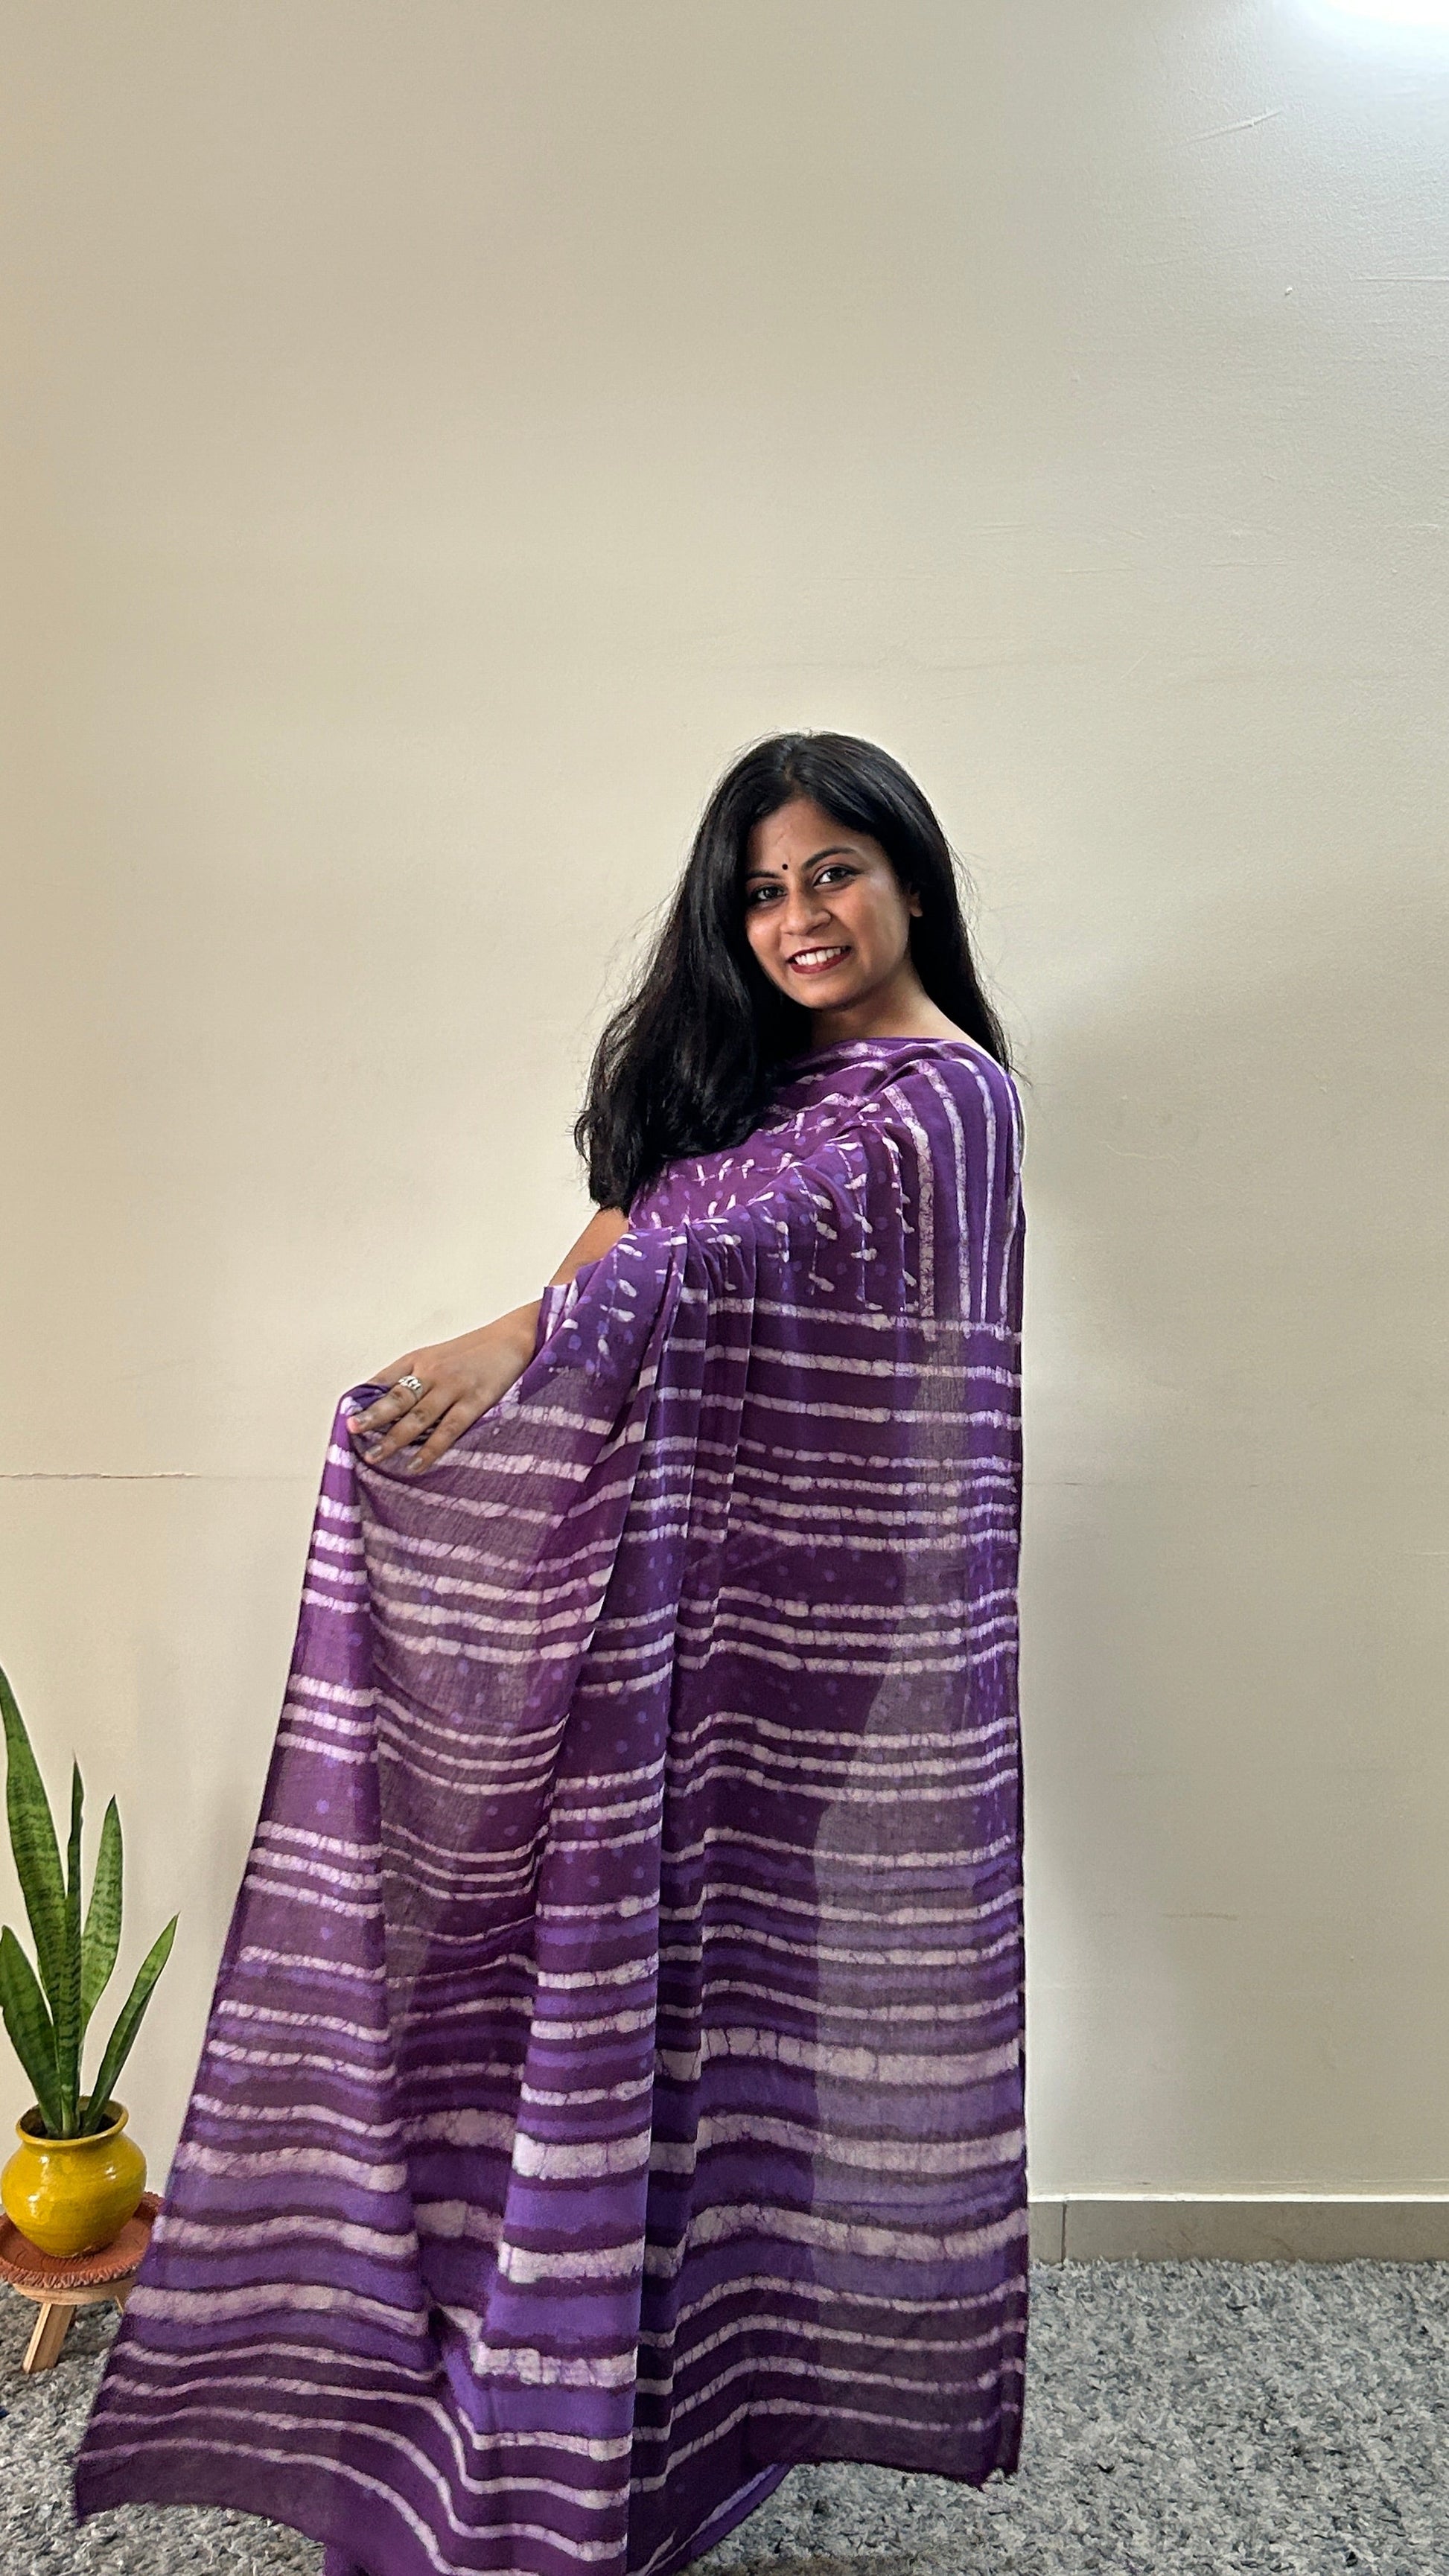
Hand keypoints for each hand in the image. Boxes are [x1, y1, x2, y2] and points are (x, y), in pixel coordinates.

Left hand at [347, 1311, 538, 1472]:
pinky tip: (415, 1464)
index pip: (384, 1379)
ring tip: (375, 1456)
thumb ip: (414, 1375)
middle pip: (396, 1398)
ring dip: (394, 1438)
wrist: (514, 1339)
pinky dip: (430, 1449)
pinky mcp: (474, 1402)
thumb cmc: (474, 1351)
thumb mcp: (438, 1355)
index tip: (346, 1414)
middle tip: (353, 1431)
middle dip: (373, 1417)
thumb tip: (384, 1401)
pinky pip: (448, 1430)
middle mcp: (432, 1371)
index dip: (365, 1398)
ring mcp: (453, 1387)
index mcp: (419, 1359)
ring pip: (417, 1417)